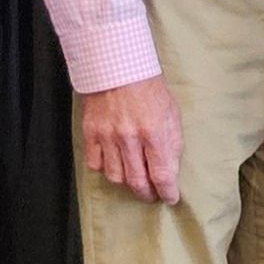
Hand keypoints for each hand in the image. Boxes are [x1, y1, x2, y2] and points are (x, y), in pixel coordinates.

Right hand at [80, 76, 181, 203]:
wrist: (118, 66)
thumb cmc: (149, 88)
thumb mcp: (171, 113)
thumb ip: (172, 144)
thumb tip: (170, 171)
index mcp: (154, 132)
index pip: (162, 175)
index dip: (167, 192)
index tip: (170, 198)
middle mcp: (130, 137)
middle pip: (137, 182)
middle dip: (147, 194)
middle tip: (152, 195)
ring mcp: (107, 136)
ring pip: (115, 177)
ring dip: (127, 183)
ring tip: (134, 180)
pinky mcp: (91, 132)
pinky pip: (95, 164)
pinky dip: (105, 169)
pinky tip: (114, 164)